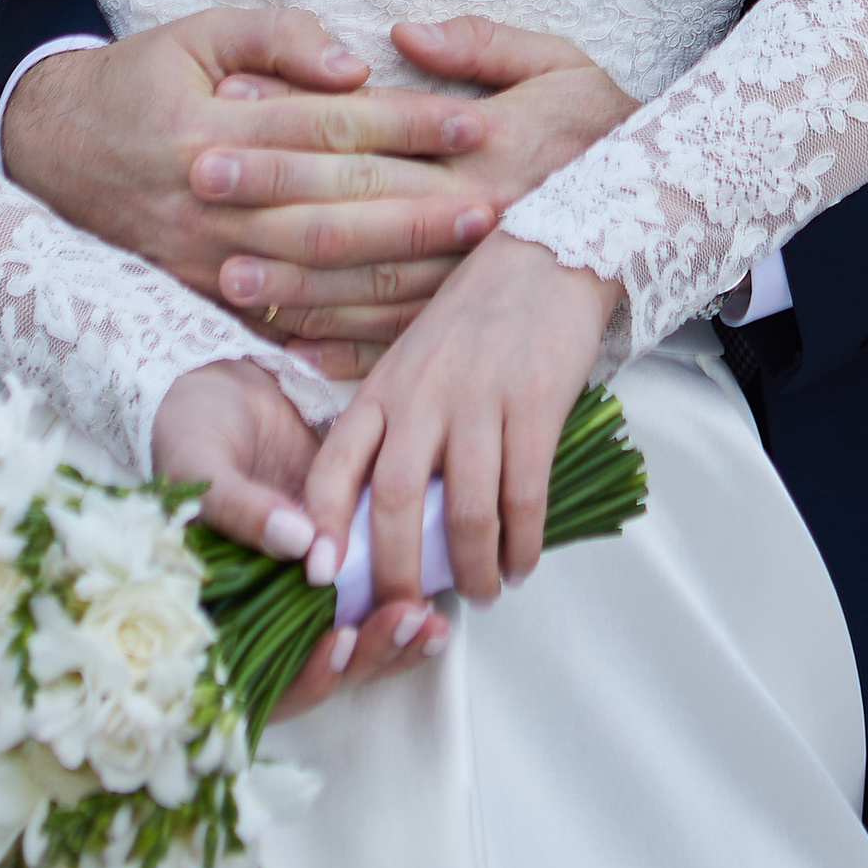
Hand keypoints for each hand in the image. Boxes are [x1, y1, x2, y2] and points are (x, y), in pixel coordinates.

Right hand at [0, 7, 495, 309]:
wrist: (52, 152)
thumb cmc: (143, 80)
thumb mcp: (197, 31)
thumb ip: (278, 37)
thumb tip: (355, 64)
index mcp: (209, 128)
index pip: (328, 127)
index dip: (406, 124)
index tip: (476, 120)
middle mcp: (208, 202)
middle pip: (332, 211)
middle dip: (420, 208)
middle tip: (498, 199)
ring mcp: (203, 260)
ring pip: (317, 276)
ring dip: (399, 268)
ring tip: (470, 252)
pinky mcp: (202, 297)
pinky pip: (287, 320)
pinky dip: (347, 326)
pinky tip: (407, 319)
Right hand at [150, 357, 446, 720]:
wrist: (218, 389)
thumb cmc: (191, 436)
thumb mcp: (201, 471)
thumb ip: (242, 510)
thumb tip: (300, 544)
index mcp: (220, 612)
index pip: (263, 679)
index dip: (306, 676)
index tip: (342, 646)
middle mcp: (265, 611)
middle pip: (320, 669)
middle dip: (368, 656)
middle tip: (408, 622)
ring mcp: (304, 589)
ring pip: (353, 641)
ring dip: (394, 641)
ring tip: (432, 623)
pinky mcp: (336, 556)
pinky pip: (371, 595)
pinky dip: (402, 606)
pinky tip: (439, 604)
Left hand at [198, 18, 635, 368]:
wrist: (667, 201)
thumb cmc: (600, 120)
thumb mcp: (556, 59)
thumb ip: (480, 45)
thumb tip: (402, 36)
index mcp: (481, 146)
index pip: (370, 135)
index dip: (297, 128)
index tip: (229, 114)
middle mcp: (472, 215)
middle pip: (356, 209)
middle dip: (272, 198)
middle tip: (198, 187)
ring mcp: (472, 276)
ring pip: (370, 283)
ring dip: (293, 278)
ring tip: (223, 270)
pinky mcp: (477, 318)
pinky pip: (405, 338)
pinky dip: (346, 346)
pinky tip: (290, 341)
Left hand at [300, 230, 618, 609]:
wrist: (545, 256)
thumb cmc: (473, 319)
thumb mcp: (412, 363)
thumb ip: (392, 426)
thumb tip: (375, 516)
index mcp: (382, 389)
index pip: (333, 469)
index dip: (322, 531)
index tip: (324, 581)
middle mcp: (422, 396)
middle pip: (393, 504)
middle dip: (398, 574)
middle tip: (408, 611)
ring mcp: (480, 400)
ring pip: (465, 510)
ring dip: (472, 568)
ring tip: (480, 594)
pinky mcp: (536, 404)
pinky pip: (525, 493)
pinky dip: (523, 542)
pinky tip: (521, 564)